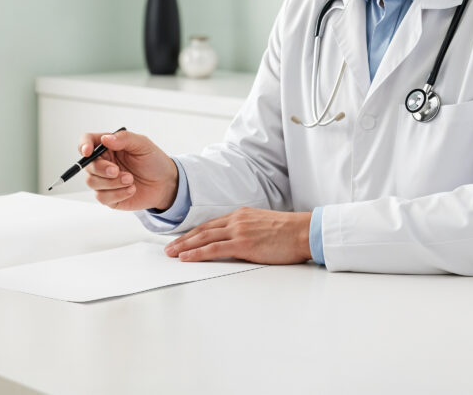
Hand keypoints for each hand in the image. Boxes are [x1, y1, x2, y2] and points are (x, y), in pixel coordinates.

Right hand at [79, 130, 178, 210]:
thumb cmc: (154, 161)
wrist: (165, 183)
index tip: (88, 151)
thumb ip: (124, 138)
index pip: (87, 142)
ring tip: (130, 180)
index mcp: (108, 147)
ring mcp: (105, 180)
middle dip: (101, 169)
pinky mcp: (109, 196)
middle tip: (117, 171)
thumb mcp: (143, 144)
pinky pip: (102, 197)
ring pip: (92, 182)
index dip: (83, 145)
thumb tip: (106, 139)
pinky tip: (131, 190)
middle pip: (88, 166)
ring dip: (112, 183)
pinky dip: (117, 194)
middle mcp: (103, 162)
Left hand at [164, 207, 311, 264]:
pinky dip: (197, 253)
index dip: (193, 233)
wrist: (304, 231)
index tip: (182, 240)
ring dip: (184, 246)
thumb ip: (247, 231)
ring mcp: (238, 231)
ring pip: (203, 238)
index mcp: (240, 215)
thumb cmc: (289, 232)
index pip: (210, 224)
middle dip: (183, 240)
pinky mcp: (243, 244)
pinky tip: (186, 258)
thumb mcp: (263, 225)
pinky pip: (213, 248)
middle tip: (169, 248)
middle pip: (202, 230)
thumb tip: (237, 243)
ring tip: (172, 254)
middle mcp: (236, 220)